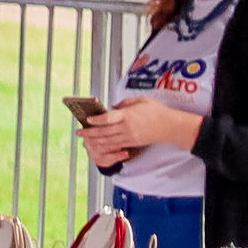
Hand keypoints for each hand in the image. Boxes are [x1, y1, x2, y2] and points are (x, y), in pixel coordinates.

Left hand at [79, 98, 194, 171]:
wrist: (170, 126)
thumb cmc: (157, 111)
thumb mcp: (141, 100)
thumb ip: (125, 103)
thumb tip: (112, 107)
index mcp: (128, 115)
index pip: (108, 119)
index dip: (96, 120)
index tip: (87, 120)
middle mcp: (127, 128)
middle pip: (104, 132)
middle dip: (89, 133)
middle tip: (78, 132)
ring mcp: (129, 137)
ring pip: (107, 141)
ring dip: (94, 141)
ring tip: (84, 139)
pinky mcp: (132, 143)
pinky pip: (115, 146)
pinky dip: (104, 146)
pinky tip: (97, 144)